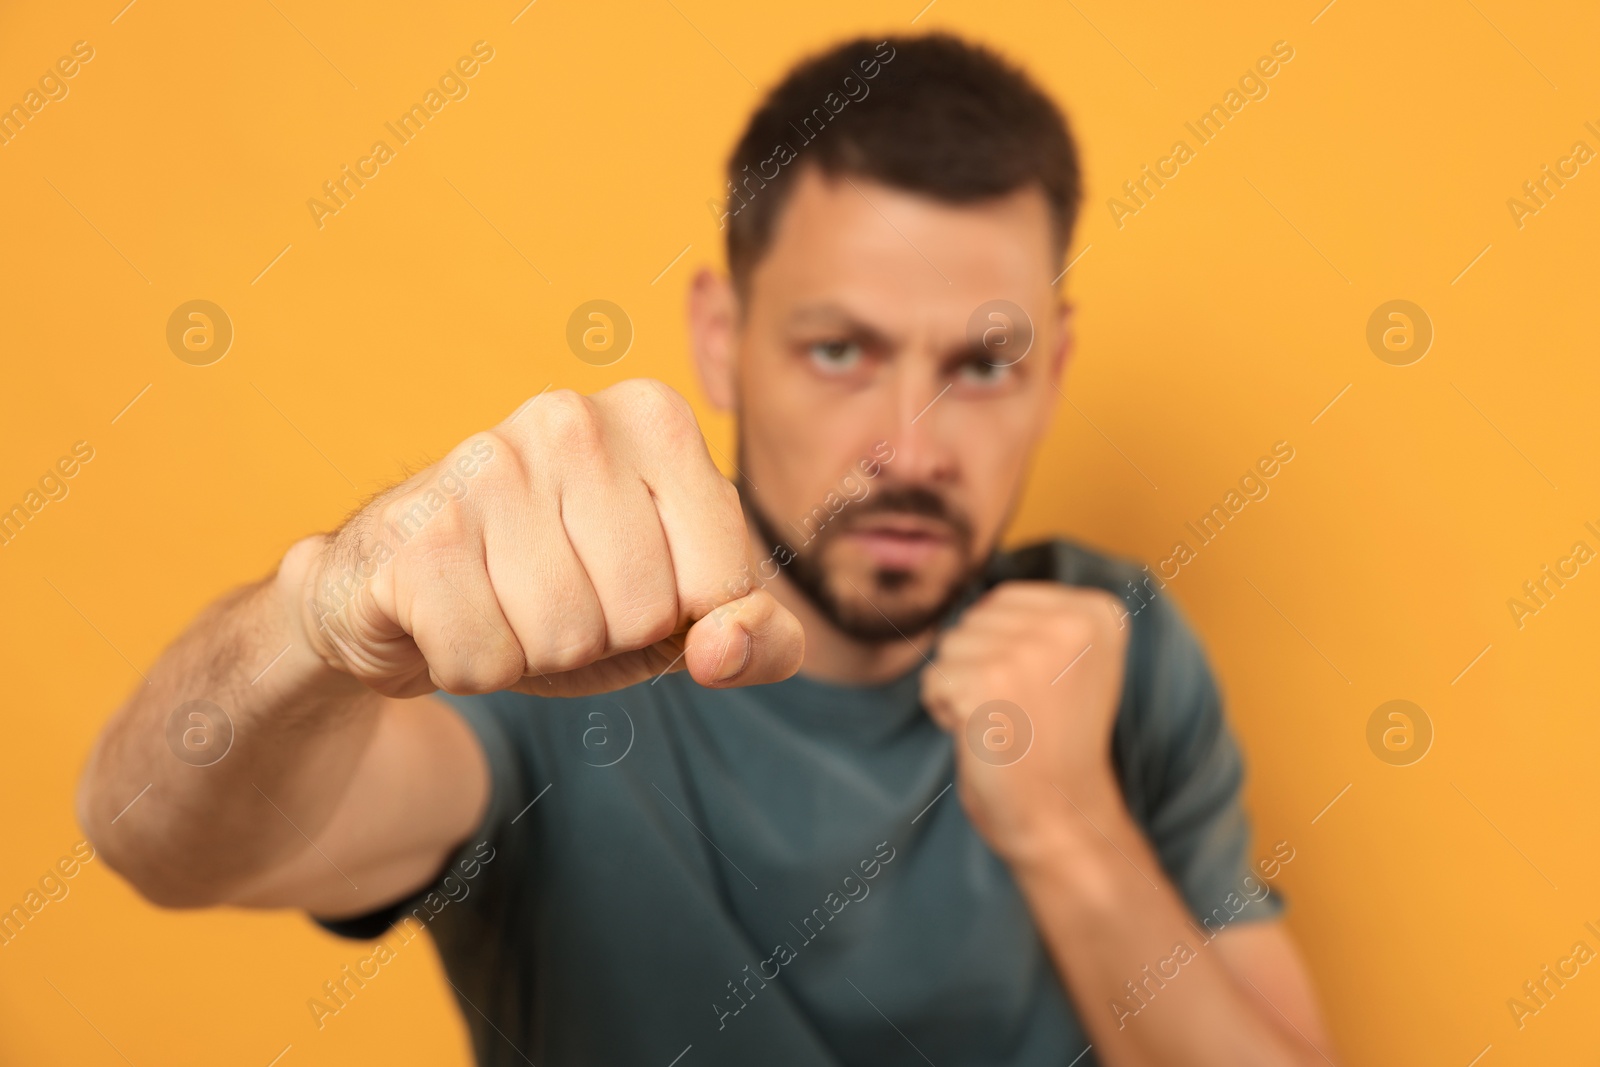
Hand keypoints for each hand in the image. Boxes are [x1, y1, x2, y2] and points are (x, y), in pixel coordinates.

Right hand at [280, 379, 803, 698]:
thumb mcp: (680, 615)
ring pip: (565, 639)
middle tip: (554, 600)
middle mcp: (575, 418)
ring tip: (502, 604)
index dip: (680, 623)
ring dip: (534, 656)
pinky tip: (450, 614)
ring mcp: (489, 464)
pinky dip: (471, 669)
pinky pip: (485, 660)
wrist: (399, 582)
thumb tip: (722, 650)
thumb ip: (758, 638)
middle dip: (604, 641)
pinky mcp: (418, 528)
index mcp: (658, 421)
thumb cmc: (564, 591)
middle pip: (644, 614)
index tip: (633, 589)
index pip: (724, 584)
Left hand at [920, 582, 1128, 862]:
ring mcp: (1029, 651)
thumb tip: (960, 576)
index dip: (1000, 648)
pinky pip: (932, 680)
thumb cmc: (1054, 742)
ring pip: (949, 648)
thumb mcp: (1067, 661)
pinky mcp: (988, 682)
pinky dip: (944, 713)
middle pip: (972, 620)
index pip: (1002, 600)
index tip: (1038, 691)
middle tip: (1020, 713)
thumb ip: (1035, 617)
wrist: (1062, 816)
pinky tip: (985, 737)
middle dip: (978, 666)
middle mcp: (1069, 623)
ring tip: (1005, 724)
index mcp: (1098, 610)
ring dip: (960, 690)